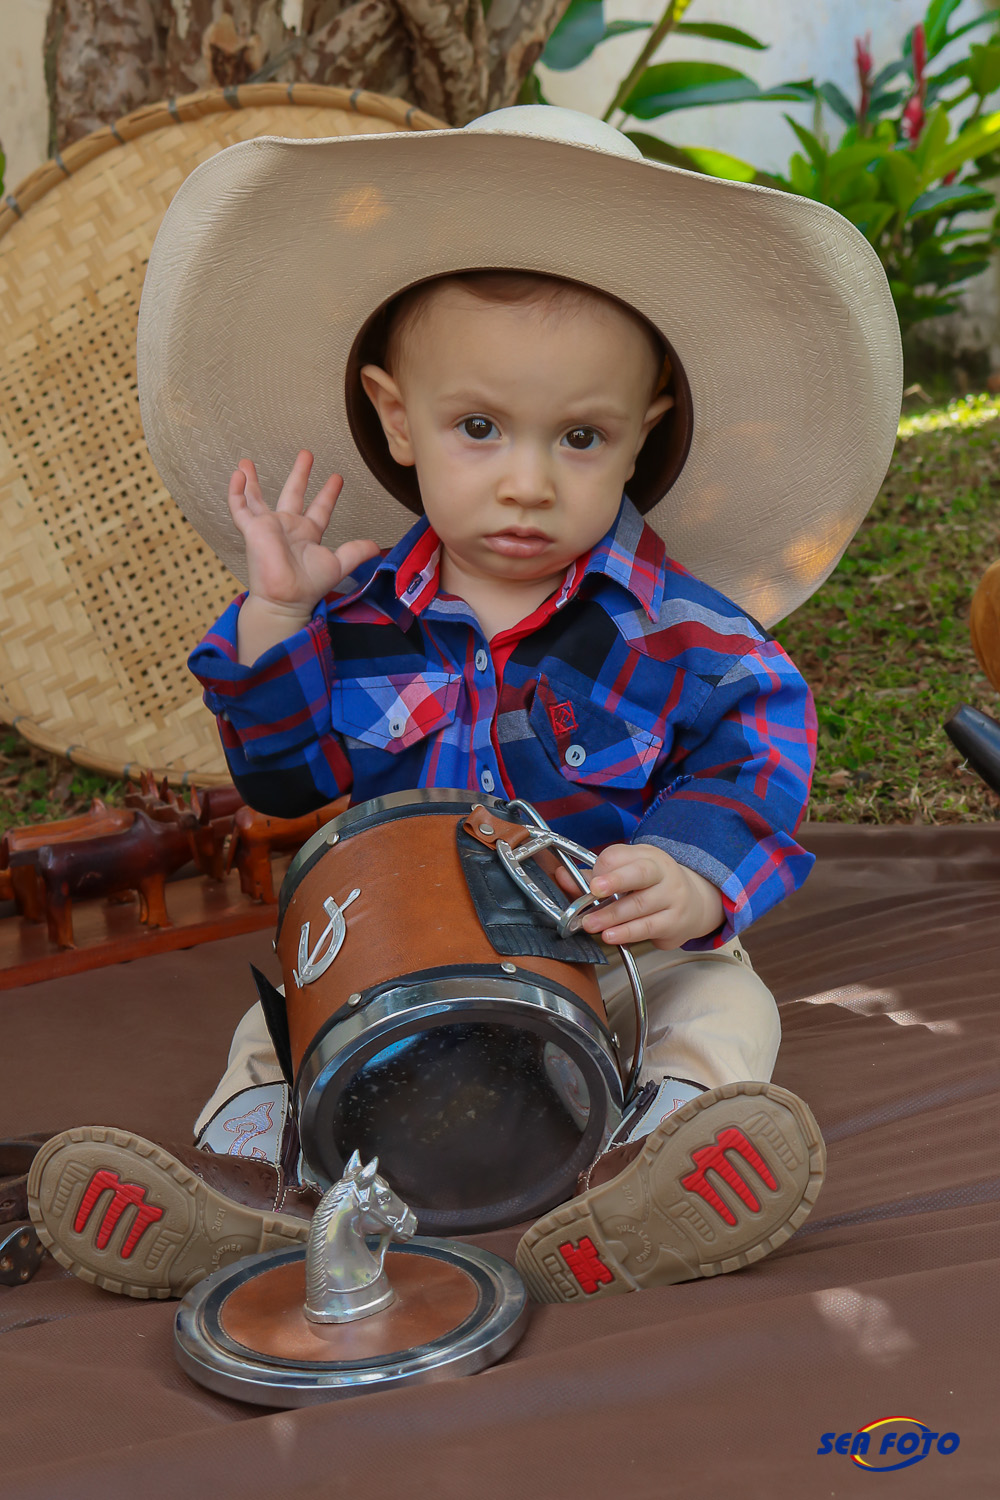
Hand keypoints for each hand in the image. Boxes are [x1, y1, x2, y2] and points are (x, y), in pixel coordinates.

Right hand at [229, 450, 377, 616]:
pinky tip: (237, 475)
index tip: (337, 477)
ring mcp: (268, 527)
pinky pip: (240, 508)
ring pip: (257, 498)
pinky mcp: (252, 529)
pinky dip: (236, 492)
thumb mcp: (338, 565)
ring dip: (252, 480)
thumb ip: (355, 552)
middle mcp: (288, 527)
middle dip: (299, 473)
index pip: (320, 508)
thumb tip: (377, 547)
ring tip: (246, 462)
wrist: (286, 598)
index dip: (328, 493)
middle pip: (293, 493)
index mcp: (308, 533)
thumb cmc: (309, 585)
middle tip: (306, 453)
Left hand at [554, 842, 724, 949]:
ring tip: (591, 924)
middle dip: (615, 881)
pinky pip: (648, 927)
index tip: (590, 882)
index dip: (604, 868)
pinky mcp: (674, 921)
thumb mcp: (627, 874)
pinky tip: (611, 936)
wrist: (696, 903)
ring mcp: (672, 897)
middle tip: (593, 891)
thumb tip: (561, 875)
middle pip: (639, 873)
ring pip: (640, 905)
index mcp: (647, 856)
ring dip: (612, 916)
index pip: (621, 856)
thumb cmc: (651, 886)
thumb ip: (593, 877)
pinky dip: (627, 933)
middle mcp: (663, 872)